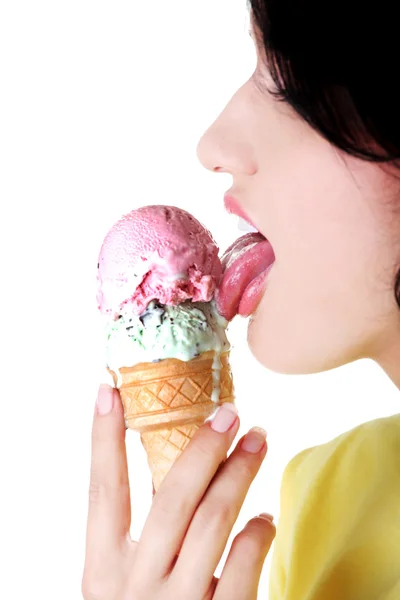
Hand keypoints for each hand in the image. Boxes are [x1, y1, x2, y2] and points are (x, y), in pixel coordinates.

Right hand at [82, 384, 274, 599]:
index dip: (104, 438)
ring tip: (259, 441)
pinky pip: (243, 570)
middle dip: (202, 447)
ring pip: (213, 522)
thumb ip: (144, 539)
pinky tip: (265, 517)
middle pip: (171, 498)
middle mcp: (134, 586)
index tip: (109, 391)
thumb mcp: (126, 586)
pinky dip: (256, 536)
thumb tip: (183, 468)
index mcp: (103, 571)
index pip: (102, 490)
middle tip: (229, 411)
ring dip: (239, 474)